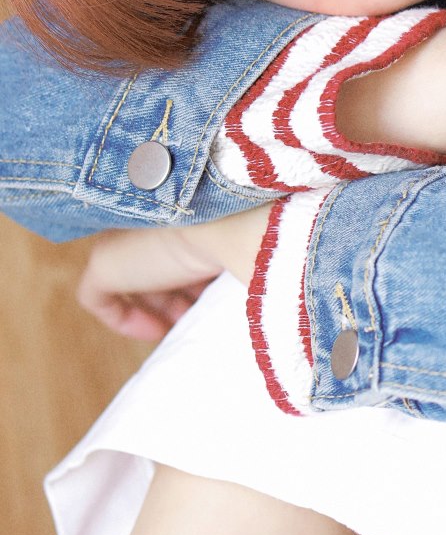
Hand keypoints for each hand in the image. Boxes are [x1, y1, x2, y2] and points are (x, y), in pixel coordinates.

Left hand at [77, 207, 271, 339]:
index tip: (211, 294)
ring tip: (183, 325)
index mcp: (178, 204)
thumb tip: (258, 284)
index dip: (192, 272)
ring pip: (131, 279)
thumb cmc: (254, 229)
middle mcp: (145, 213)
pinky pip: (98, 299)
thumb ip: (241, 251)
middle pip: (152, 261)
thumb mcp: (249, 242)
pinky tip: (157, 330)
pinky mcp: (103, 264)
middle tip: (199, 314)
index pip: (173, 240)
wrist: (236, 220)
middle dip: (175, 293)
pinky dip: (124, 320)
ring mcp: (120, 236)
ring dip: (158, 307)